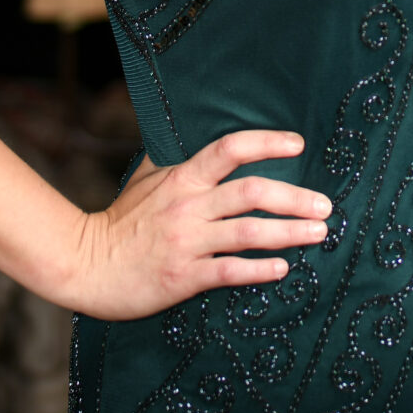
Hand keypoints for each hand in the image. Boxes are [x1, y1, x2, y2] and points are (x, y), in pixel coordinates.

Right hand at [58, 129, 331, 319]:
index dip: (266, 142)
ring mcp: (186, 242)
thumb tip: (203, 135)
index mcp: (181, 178)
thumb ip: (176, 159)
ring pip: (248, 233)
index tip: (297, 144)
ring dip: (289, 232)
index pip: (229, 149)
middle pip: (251, 193)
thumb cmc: (121, 221)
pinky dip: (259, 270)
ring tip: (319, 233)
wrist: (87, 264)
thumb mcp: (146, 179)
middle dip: (294, 198)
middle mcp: (188, 207)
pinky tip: (283, 269)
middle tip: (325, 205)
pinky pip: (229, 271)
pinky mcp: (183, 277)